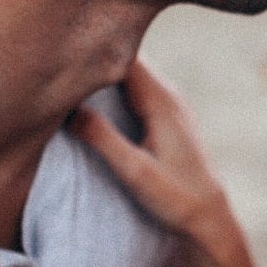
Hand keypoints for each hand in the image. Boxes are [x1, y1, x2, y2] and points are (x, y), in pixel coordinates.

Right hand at [69, 60, 233, 246]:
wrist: (210, 217)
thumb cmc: (176, 197)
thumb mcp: (134, 171)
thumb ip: (101, 137)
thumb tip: (67, 109)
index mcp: (161, 100)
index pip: (124, 55)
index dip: (94, 50)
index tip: (61, 52)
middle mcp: (168, 95)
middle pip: (125, 58)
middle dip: (95, 57)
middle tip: (56, 61)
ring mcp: (170, 104)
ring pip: (130, 73)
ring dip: (103, 73)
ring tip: (68, 75)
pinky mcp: (167, 117)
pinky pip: (135, 89)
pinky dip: (113, 87)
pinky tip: (93, 97)